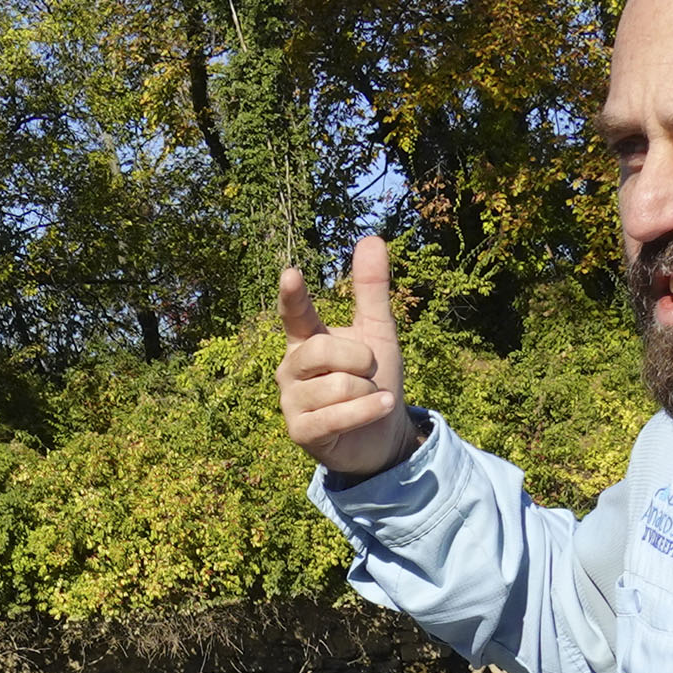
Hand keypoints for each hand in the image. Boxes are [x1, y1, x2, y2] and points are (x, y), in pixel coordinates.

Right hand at [277, 233, 417, 479]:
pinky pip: (337, 415)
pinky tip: (380, 408)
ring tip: (369, 398)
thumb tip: (372, 237)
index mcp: (305, 340)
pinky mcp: (300, 432)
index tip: (291, 274)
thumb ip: (371, 289)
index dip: (293, 296)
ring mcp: (291, 401)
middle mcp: (290, 368)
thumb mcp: (377, 332)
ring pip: (337, 385)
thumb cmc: (373, 380)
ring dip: (368, 391)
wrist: (382, 435)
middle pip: (323, 350)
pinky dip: (368, 410)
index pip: (295, 313)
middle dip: (361, 360)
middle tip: (370, 372)